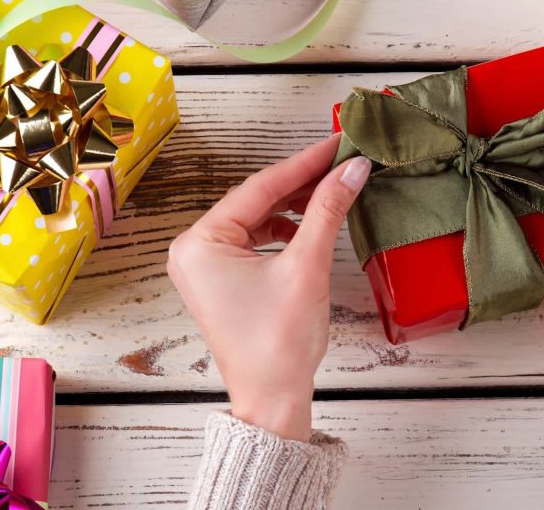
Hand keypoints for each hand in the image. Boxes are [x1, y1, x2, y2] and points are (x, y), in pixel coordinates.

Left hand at [167, 135, 370, 441]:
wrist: (273, 400)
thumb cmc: (278, 344)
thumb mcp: (306, 266)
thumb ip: (327, 210)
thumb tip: (350, 169)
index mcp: (199, 244)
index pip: (260, 187)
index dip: (304, 163)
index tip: (337, 144)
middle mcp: (193, 251)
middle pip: (256, 200)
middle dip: (301, 182)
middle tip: (342, 160)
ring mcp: (206, 266)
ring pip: (257, 218)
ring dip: (295, 205)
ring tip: (333, 189)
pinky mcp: (223, 280)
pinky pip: (255, 239)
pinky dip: (284, 229)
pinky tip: (311, 223)